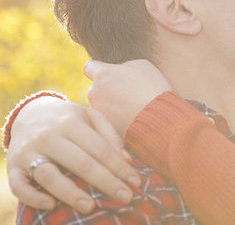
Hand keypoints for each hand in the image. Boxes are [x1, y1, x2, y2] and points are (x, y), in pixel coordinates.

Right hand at [7, 96, 140, 212]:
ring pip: (50, 176)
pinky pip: (19, 186)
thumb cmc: (68, 120)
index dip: (120, 167)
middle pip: (81, 163)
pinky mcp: (12, 167)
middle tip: (126, 198)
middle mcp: (49, 137)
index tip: (136, 182)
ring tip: (91, 207)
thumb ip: (109, 135)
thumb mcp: (90, 117)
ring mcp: (28, 152)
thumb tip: (127, 160)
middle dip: (106, 182)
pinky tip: (51, 205)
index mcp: (71, 123)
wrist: (28, 114)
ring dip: (71, 193)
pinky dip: (33, 197)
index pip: (100, 149)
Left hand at [84, 59, 170, 135]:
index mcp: (103, 74)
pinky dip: (116, 118)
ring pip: (101, 104)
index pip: (89, 68)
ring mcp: (97, 111)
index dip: (99, 70)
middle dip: (107, 89)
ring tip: (131, 107)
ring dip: (111, 104)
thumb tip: (118, 72)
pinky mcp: (103, 126)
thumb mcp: (142, 66)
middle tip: (127, 93)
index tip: (109, 75)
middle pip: (96, 88)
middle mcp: (94, 92)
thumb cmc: (152, 88)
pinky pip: (107, 118)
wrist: (159, 117)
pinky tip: (131, 117)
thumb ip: (124, 66)